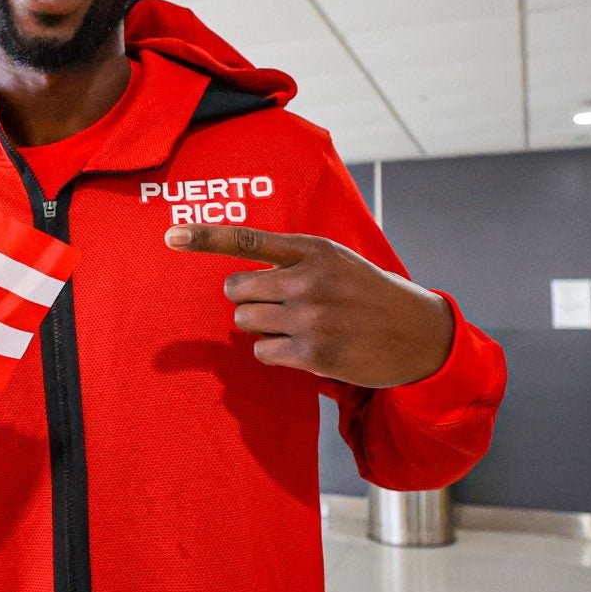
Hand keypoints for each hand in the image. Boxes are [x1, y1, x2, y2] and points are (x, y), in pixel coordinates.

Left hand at [165, 224, 455, 388]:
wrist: (419, 334)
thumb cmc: (370, 294)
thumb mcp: (338, 261)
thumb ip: (293, 260)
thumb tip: (240, 274)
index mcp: (314, 250)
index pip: (247, 240)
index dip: (205, 237)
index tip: (171, 236)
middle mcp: (310, 281)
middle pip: (236, 289)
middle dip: (247, 297)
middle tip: (275, 303)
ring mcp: (311, 319)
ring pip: (246, 320)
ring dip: (261, 325)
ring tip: (297, 325)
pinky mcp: (313, 355)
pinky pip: (263, 351)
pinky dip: (274, 351)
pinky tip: (303, 348)